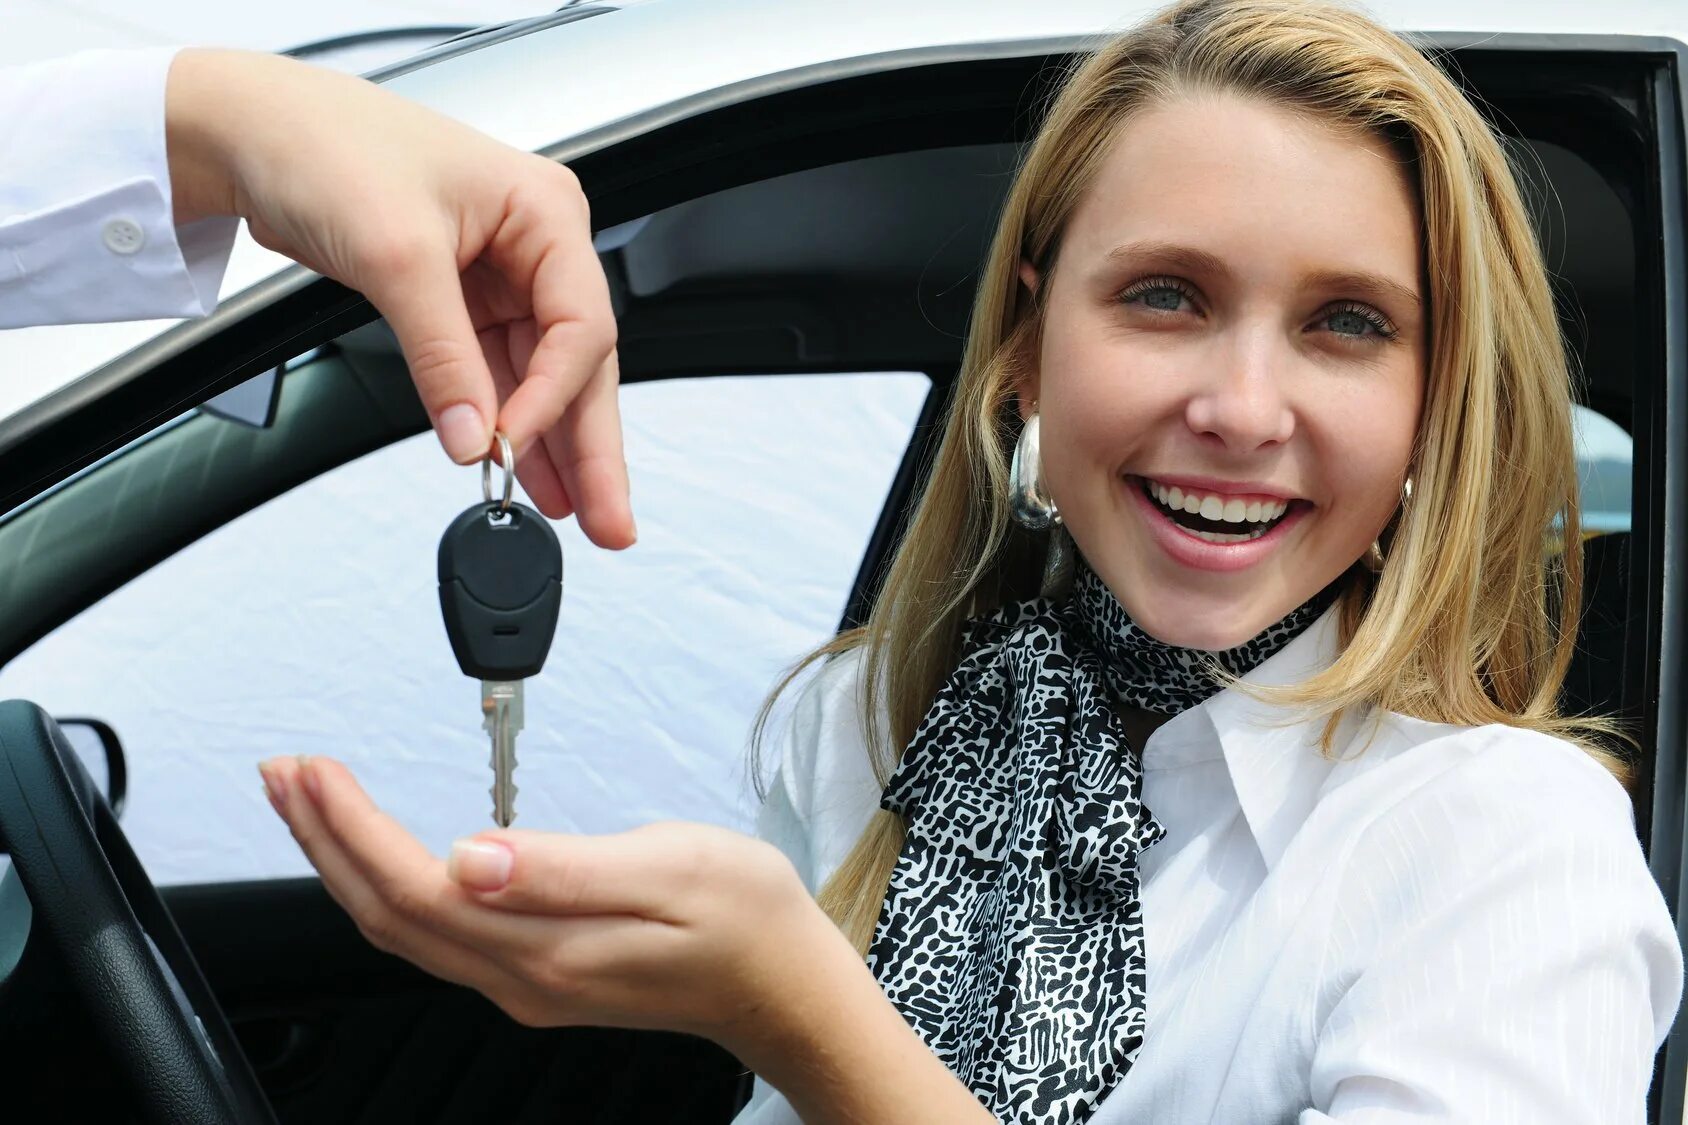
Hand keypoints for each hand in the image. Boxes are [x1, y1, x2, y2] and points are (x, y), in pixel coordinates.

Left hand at [165, 48, 632, 545]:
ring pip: (541, 377)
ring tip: (575, 512)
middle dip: (592, 445)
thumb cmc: (324, 144)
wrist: (247, 131)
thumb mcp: (396, 255)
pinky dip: (504, 422)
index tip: (512, 446)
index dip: (553, 398)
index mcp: (543, 212)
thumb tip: (475, 436)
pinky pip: (496, 374)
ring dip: (552, 445)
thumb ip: (442, 357)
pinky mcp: (458, 300)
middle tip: (610, 520)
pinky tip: (522, 469)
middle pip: (578, 362)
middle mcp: (532, 244)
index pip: (580, 326)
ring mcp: (498, 275)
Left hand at [256, 755, 848, 1062]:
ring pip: (404, 927)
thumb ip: (563, 866)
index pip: (415, 887)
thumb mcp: (669, 867)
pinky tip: (382, 854)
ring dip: (345, 862)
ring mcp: (525, 982)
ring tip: (310, 803)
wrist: (784, 985)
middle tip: (284, 774)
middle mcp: (521, 976)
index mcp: (546, 945)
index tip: (317, 770)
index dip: (353, 828)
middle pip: (389, 913)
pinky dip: (388, 885)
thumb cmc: (744, 919)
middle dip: (324, 839)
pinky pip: (434, 933)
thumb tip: (470, 854)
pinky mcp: (537, 973)